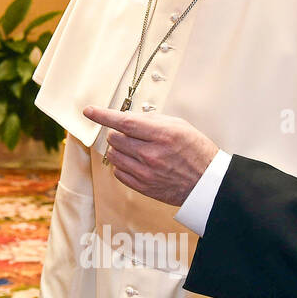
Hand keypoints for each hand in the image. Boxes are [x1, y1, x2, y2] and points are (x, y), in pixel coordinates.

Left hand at [83, 106, 218, 206]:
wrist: (207, 183)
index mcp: (161, 135)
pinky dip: (122, 164)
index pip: (124, 122)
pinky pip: (118, 172)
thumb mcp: (179, 126)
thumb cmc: (196, 151)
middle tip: (131, 135)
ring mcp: (145, 172)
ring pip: (113, 155)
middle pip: (114, 138)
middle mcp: (151, 154)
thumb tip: (127, 117)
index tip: (89, 111)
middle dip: (118, 133)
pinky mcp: (143, 187)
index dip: (103, 115)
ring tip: (135, 149)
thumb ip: (151, 120)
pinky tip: (135, 162)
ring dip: (119, 149)